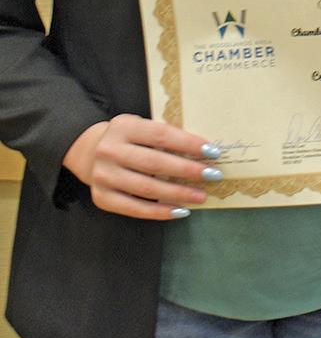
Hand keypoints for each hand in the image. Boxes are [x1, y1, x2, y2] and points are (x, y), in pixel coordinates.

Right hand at [63, 114, 220, 219]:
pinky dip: (160, 211)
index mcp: (124, 126)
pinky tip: (180, 211)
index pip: (161, 135)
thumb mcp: (140, 127)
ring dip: (179, 193)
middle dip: (188, 170)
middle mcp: (110, 150)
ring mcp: (103, 176)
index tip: (212, 152)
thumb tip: (203, 152)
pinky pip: (135, 208)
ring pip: (148, 188)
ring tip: (201, 196)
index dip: (188, 144)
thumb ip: (163, 136)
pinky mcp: (102, 198)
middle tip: (213, 175)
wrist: (89, 151)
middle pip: (156, 163)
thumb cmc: (128, 138)